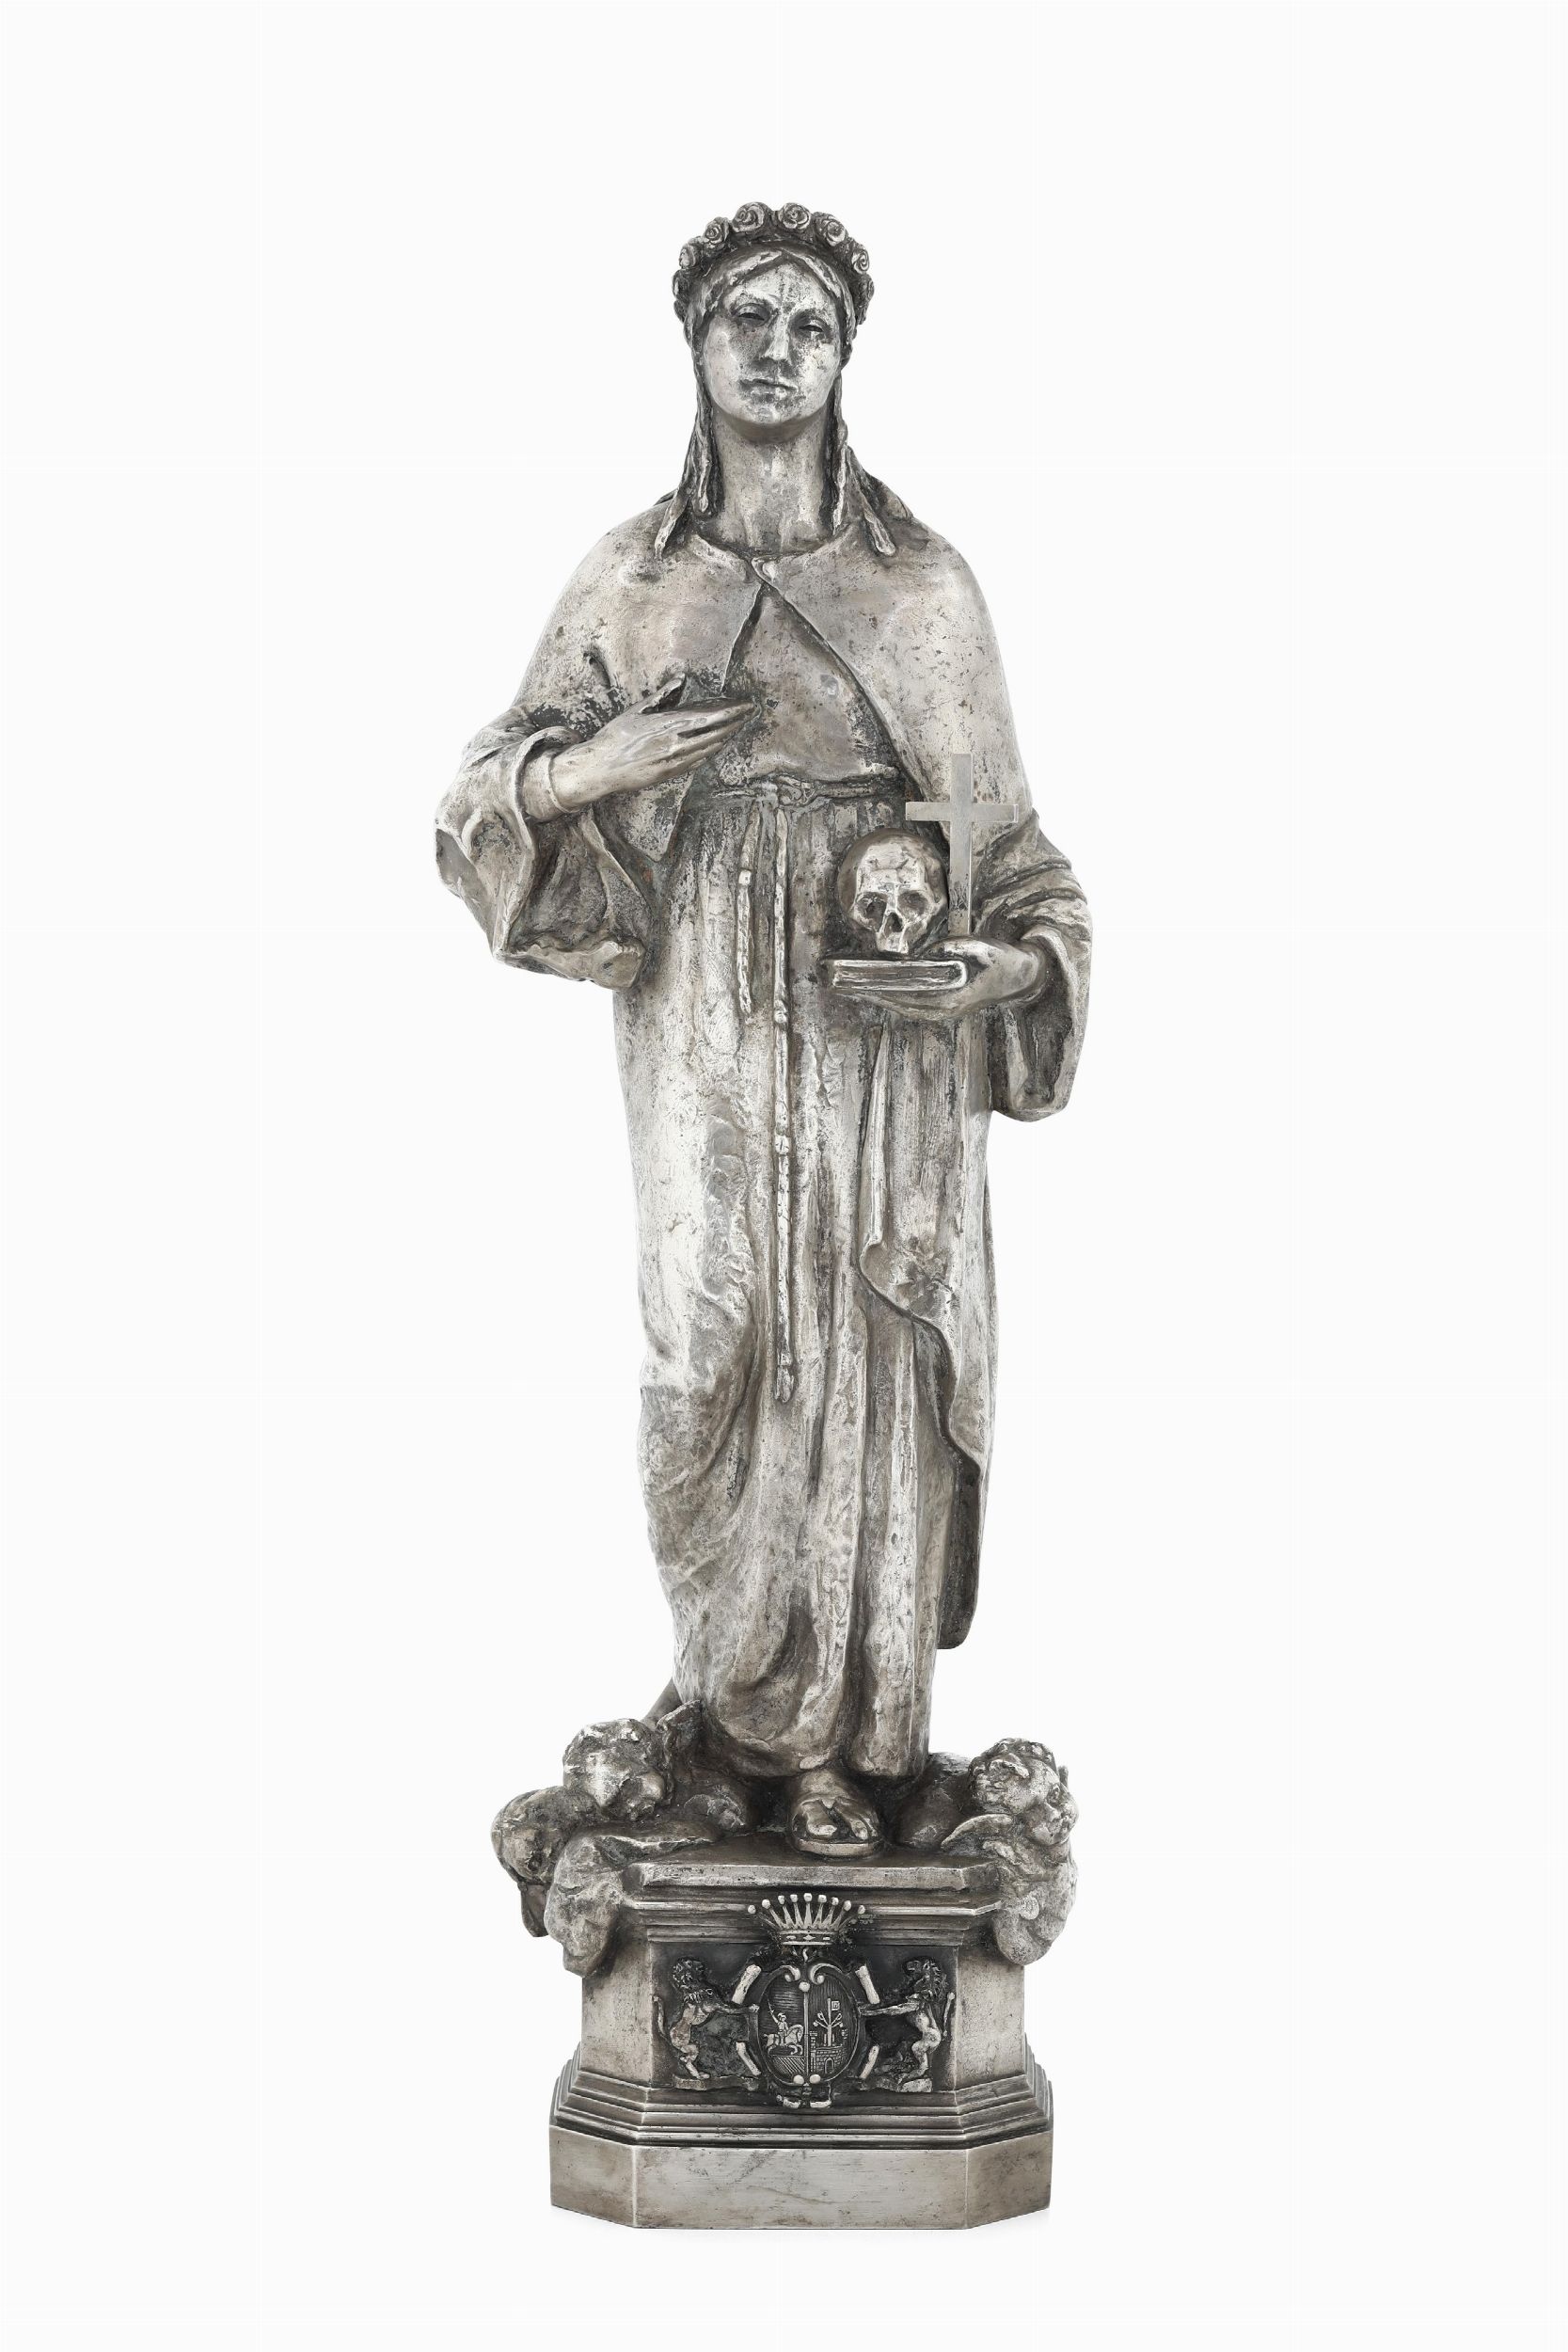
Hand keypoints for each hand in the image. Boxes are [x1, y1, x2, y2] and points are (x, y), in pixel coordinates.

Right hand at [546, 679, 751, 810]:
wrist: (601, 768)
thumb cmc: (615, 736)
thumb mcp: (636, 710)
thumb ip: (662, 695)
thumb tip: (680, 679)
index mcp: (667, 725)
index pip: (708, 717)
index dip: (730, 712)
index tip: (745, 706)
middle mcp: (674, 745)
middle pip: (713, 734)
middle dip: (734, 724)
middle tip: (750, 714)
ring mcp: (673, 762)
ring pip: (707, 750)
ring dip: (725, 739)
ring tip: (738, 728)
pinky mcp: (669, 775)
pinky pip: (696, 763)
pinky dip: (709, 753)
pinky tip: (717, 747)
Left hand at [854, 937, 1047, 1019]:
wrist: (1019, 977)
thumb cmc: (998, 960)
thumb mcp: (980, 949)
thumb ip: (954, 950)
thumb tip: (930, 954)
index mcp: (951, 997)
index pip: (906, 991)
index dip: (880, 983)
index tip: (858, 977)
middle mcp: (942, 1009)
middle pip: (897, 1000)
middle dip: (869, 990)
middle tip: (841, 981)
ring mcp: (940, 1012)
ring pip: (899, 1004)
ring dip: (875, 994)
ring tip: (850, 984)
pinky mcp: (938, 1009)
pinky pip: (907, 1004)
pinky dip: (889, 996)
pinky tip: (873, 988)